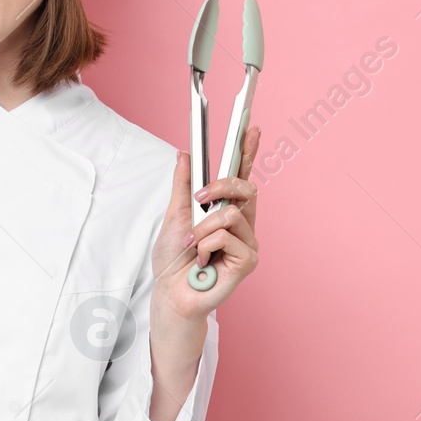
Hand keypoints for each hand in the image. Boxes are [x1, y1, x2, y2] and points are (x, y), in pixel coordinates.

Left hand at [150, 126, 261, 322]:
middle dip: (221, 186)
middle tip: (199, 197)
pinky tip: (203, 259)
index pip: (242, 176)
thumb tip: (185, 154)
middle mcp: (242, 224)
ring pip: (233, 213)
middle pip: (246, 188)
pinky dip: (207, 244)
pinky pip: (228, 236)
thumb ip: (184, 185)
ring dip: (204, 227)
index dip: (248, 152)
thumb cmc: (173, 259)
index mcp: (226, 210)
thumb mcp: (175, 215)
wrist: (170, 292)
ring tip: (194, 244)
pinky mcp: (249, 260)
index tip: (251, 128)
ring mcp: (248, 242)